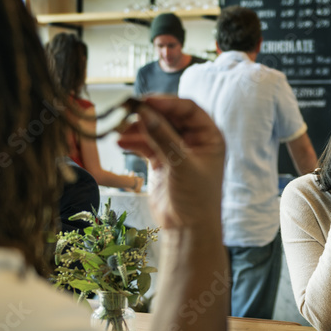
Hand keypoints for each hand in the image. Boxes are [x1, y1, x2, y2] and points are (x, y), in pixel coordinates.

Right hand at [116, 96, 224, 229]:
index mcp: (209, 136)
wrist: (187, 229)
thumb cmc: (196, 199)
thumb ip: (163, 137)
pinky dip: (134, 142)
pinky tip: (121, 143)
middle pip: (169, 117)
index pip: (189, 109)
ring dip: (138, 129)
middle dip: (149, 115)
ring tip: (121, 132)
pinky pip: (146, 144)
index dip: (167, 103)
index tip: (146, 101)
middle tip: (128, 110)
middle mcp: (194, 140)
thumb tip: (144, 112)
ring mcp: (176, 150)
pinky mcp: (161, 161)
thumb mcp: (181, 164)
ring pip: (155, 129)